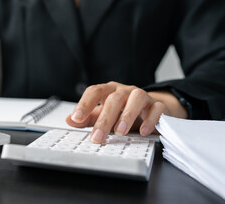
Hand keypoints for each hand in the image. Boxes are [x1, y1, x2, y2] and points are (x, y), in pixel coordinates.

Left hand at [66, 81, 186, 142]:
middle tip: (97, 137)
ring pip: (136, 98)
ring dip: (127, 115)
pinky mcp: (158, 105)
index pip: (94, 91)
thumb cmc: (123, 111)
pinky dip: (151, 120)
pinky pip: (156, 108)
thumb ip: (87, 118)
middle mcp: (125, 91)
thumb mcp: (103, 114)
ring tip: (119, 132)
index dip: (84, 104)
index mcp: (109, 90)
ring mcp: (143, 96)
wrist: (150, 110)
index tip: (76, 118)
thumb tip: (69, 120)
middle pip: (114, 98)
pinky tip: (143, 132)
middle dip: (104, 119)